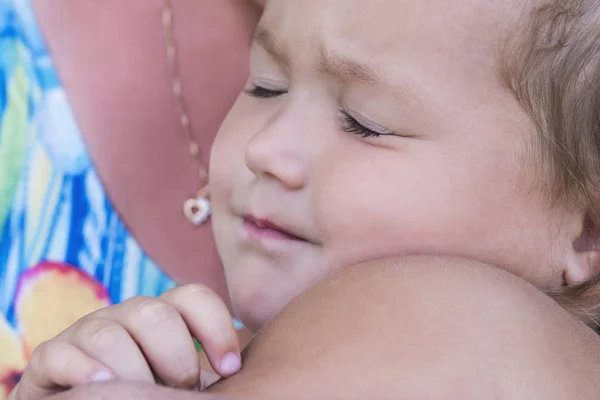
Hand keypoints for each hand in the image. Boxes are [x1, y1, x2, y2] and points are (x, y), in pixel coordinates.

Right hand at [9, 285, 239, 399]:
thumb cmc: (150, 392)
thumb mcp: (183, 379)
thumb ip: (211, 368)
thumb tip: (243, 369)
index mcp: (161, 317)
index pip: (193, 298)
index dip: (216, 328)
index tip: (231, 368)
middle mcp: (124, 316)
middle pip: (155, 313)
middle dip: (176, 357)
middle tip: (183, 391)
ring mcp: (85, 333)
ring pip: (110, 335)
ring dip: (135, 372)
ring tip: (144, 397)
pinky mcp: (50, 358)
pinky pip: (62, 355)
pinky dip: (86, 372)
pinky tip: (105, 390)